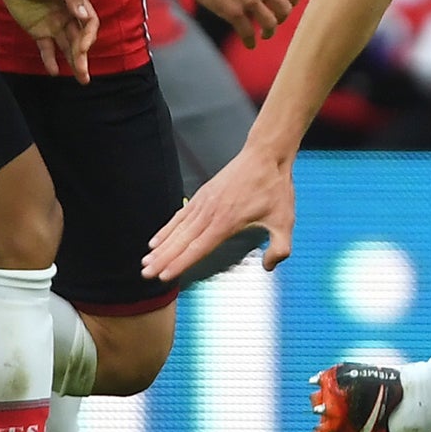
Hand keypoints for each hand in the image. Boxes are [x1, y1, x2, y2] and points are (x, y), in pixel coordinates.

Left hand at [0, 0, 96, 82]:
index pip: (89, 23)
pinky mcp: (39, 32)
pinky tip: (54, 71)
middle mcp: (68, 17)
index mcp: (76, 3)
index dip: (89, 36)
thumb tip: (82, 14)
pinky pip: (47, 49)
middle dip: (83, 56)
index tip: (83, 48)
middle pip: (80, 40)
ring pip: (67, 47)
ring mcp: (54, 25)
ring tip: (81, 79)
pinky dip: (50, 61)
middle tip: (84, 74)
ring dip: (74, 62)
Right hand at [143, 144, 295, 281]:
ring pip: (177, 229)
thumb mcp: (285, 220)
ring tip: (146, 260)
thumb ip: (280, 247)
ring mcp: (204, 202)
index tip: (165, 276)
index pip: (198, 248)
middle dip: (162, 259)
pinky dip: (167, 228)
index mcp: (227, 222)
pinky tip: (158, 239)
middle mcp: (210, 213)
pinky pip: (180, 215)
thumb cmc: (274, 186)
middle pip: (181, 241)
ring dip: (161, 246)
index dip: (180, 263)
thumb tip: (269, 266)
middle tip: (146, 273)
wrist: (265, 155)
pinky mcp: (203, 194)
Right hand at [180, 0, 300, 49]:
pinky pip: (248, 33)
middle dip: (281, 18)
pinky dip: (250, 41)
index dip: (291, 2)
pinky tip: (249, 43)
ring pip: (270, 24)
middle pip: (285, 10)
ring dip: (269, 32)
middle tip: (274, 22)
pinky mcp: (234, 12)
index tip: (285, 7)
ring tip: (264, 35)